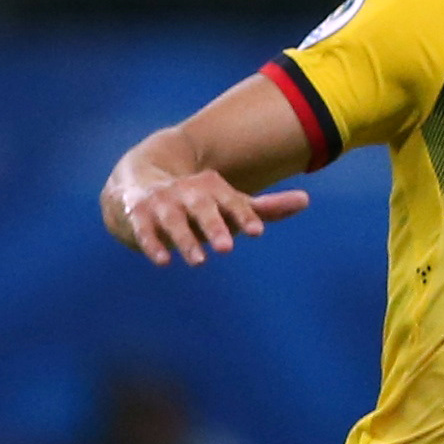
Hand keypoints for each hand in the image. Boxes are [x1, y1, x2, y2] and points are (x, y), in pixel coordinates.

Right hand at [113, 172, 307, 265]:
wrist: (138, 182)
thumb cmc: (198, 201)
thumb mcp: (230, 202)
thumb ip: (266, 207)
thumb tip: (306, 200)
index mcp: (212, 187)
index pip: (232, 201)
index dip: (244, 215)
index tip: (258, 231)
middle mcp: (186, 192)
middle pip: (201, 207)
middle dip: (214, 226)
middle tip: (227, 248)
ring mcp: (161, 203)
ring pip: (173, 220)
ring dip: (185, 240)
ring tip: (200, 262)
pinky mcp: (137, 216)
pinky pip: (144, 230)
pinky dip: (152, 245)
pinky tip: (163, 262)